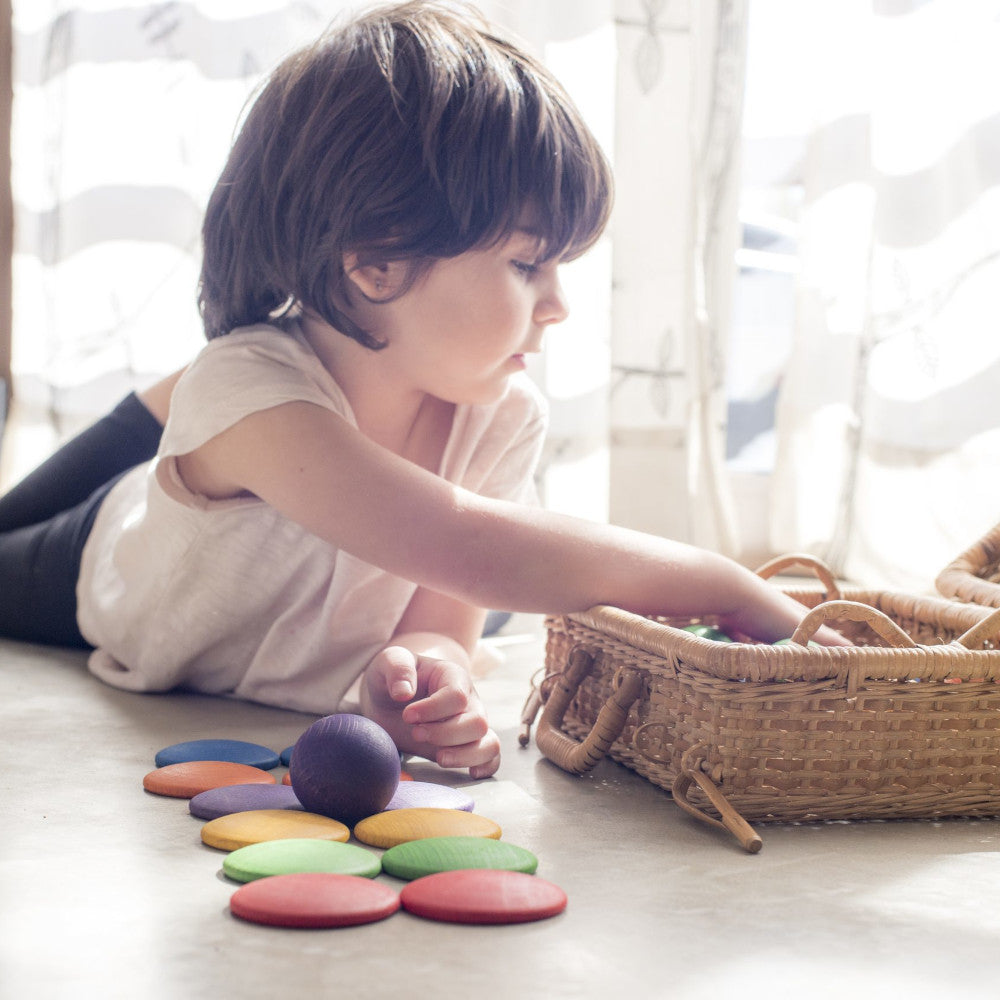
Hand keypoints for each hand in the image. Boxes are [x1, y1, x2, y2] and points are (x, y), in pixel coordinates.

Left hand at [363, 645, 500, 778]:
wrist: (391, 699)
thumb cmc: (394, 678)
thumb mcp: (389, 662)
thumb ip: (397, 668)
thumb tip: (404, 693)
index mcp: (453, 677)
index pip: (457, 697)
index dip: (432, 710)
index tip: (407, 716)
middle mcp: (469, 700)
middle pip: (477, 722)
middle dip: (445, 734)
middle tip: (416, 733)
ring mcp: (470, 724)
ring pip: (488, 743)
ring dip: (463, 756)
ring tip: (438, 757)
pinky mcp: (466, 746)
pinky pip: (491, 757)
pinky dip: (486, 767)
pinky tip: (470, 774)